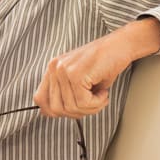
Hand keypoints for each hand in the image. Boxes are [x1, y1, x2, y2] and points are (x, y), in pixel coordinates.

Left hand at [33, 18, 159, 117]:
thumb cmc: (103, 64)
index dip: (55, 111)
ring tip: (100, 95)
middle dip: (77, 113)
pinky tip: (103, 92)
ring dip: (91, 108)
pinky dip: (98, 103)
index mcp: (52, 69)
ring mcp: (63, 70)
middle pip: (55, 109)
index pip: (39, 99)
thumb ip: (64, 94)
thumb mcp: (79, 80)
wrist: (119, 46)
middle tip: (92, 104)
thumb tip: (51, 114)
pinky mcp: (76, 74)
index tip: (73, 110)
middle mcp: (54, 68)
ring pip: (71, 107)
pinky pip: (84, 103)